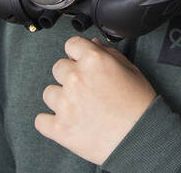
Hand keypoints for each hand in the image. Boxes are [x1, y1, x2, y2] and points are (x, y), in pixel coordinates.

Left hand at [34, 35, 156, 165]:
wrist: (140, 137)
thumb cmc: (139, 104)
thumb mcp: (130, 70)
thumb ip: (108, 53)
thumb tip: (92, 45)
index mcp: (93, 61)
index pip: (71, 44)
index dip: (77, 52)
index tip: (80, 60)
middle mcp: (76, 78)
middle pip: (58, 67)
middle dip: (70, 75)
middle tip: (85, 88)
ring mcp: (65, 104)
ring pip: (49, 92)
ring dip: (60, 98)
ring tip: (78, 107)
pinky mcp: (59, 127)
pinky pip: (40, 120)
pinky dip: (51, 122)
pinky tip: (65, 122)